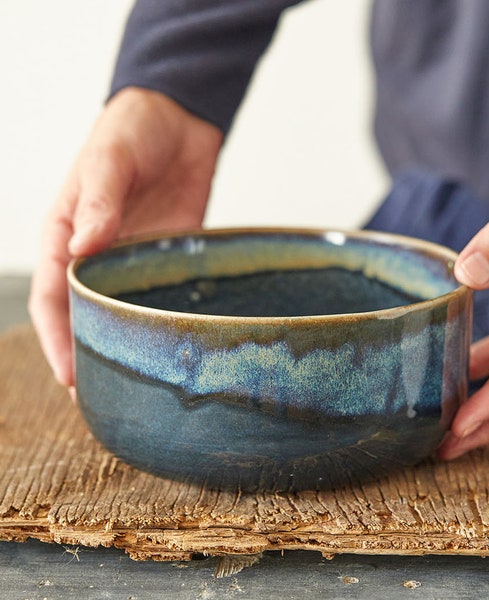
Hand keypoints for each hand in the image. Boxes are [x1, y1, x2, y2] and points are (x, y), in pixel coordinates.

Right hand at [29, 87, 222, 386]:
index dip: (57, 340)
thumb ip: (99, 201)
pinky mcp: (168, 259)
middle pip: (86, 315)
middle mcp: (98, 256)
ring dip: (126, 347)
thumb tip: (83, 248)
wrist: (178, 121)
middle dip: (89, 356)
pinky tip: (174, 348)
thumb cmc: (131, 131)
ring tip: (136, 386)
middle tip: (102, 399)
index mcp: (67, 236)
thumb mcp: (109, 158)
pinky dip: (163, 323)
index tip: (69, 377)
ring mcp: (135, 261)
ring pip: (124, 314)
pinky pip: (164, 296)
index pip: (53, 298)